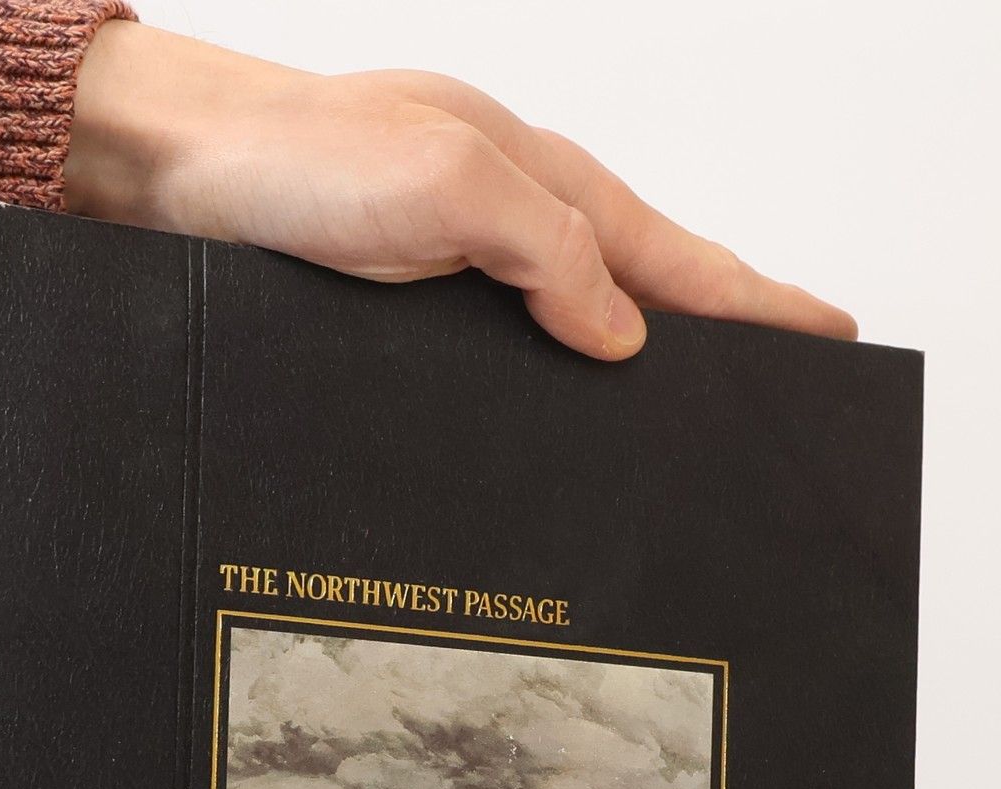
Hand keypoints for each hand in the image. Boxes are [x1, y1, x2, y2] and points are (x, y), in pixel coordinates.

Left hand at [63, 23, 854, 360]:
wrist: (172, 173)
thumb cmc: (296, 159)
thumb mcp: (442, 188)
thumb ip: (545, 250)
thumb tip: (625, 334)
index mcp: (542, 183)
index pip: (679, 256)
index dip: (756, 301)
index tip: (828, 335)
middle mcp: (509, 222)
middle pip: (643, 289)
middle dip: (717, 337)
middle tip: (779, 388)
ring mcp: (459, 264)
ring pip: (574, 324)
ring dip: (634, 368)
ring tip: (688, 417)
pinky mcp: (406, 305)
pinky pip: (505, 348)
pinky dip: (547, 377)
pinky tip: (553, 414)